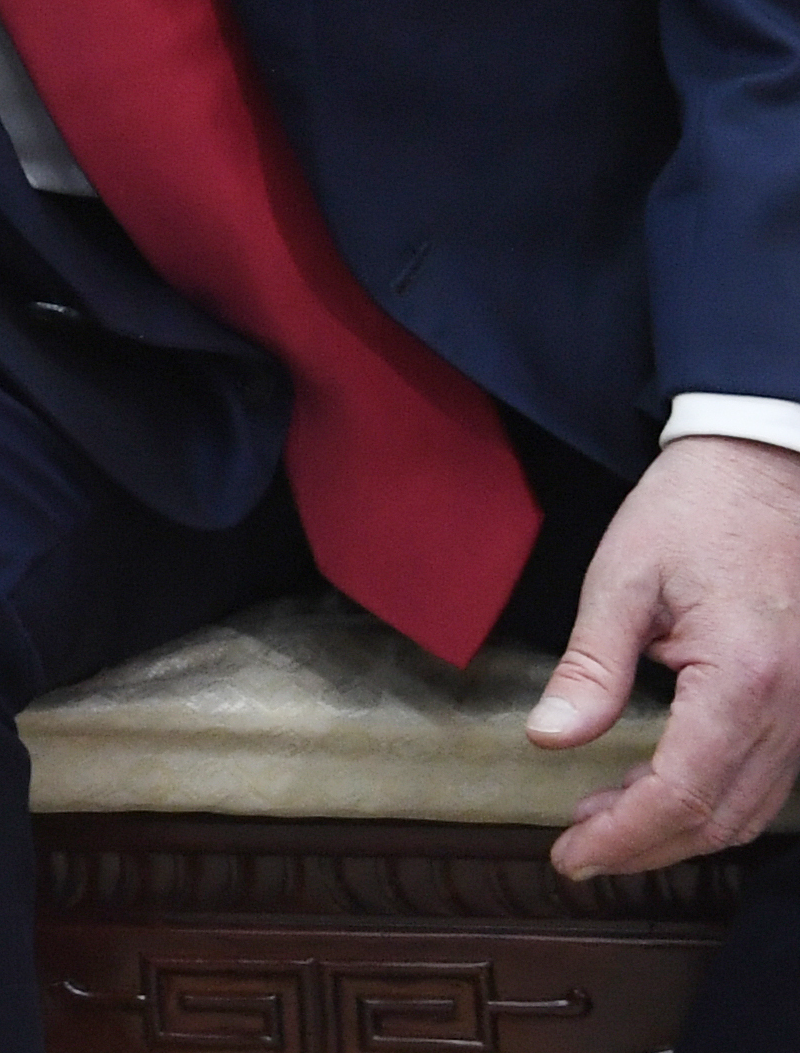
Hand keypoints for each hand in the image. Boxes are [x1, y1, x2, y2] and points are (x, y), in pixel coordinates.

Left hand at [532, 433, 799, 875]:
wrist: (763, 467)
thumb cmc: (692, 511)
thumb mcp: (623, 579)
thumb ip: (591, 668)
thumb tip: (549, 740)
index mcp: (744, 679)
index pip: (683, 794)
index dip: (624, 836)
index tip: (569, 856)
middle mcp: (794, 710)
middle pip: (721, 818)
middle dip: (645, 846)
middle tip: (576, 852)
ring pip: (750, 810)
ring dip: (677, 830)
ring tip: (601, 823)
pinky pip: (767, 779)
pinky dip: (712, 801)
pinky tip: (654, 789)